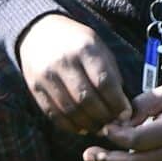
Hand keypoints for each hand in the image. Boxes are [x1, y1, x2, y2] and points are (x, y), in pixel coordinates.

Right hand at [16, 13, 130, 134]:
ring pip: (70, 110)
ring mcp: (46, 75)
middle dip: (104, 117)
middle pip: (86, 99)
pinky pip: (54, 114)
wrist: (39, 32)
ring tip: (100, 128)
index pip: (104, 82)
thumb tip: (123, 109)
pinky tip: (82, 127)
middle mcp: (64, 61)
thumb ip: (111, 75)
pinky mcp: (35, 88)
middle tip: (114, 124)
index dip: (117, 103)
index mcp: (85, 48)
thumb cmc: (77, 43)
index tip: (126, 114)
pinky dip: (70, 125)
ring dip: (89, 124)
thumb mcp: (99, 48)